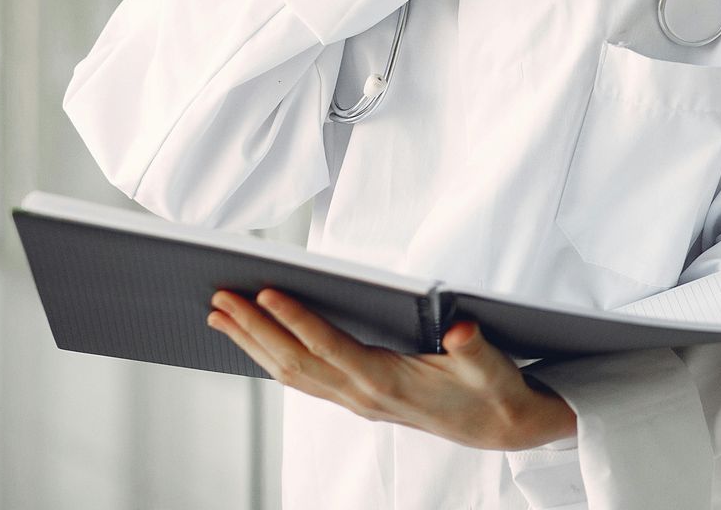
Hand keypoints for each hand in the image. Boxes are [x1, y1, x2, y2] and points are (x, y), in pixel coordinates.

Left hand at [207, 287, 577, 450]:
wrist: (500, 428)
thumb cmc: (493, 391)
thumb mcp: (493, 367)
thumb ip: (474, 348)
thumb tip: (460, 330)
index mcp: (389, 384)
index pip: (331, 348)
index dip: (297, 321)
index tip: (267, 292)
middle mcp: (363, 396)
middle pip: (295, 362)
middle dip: (254, 330)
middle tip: (220, 299)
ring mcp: (355, 400)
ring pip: (291, 373)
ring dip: (252, 344)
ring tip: (220, 315)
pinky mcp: (356, 397)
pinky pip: (302, 379)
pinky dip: (272, 357)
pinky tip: (256, 340)